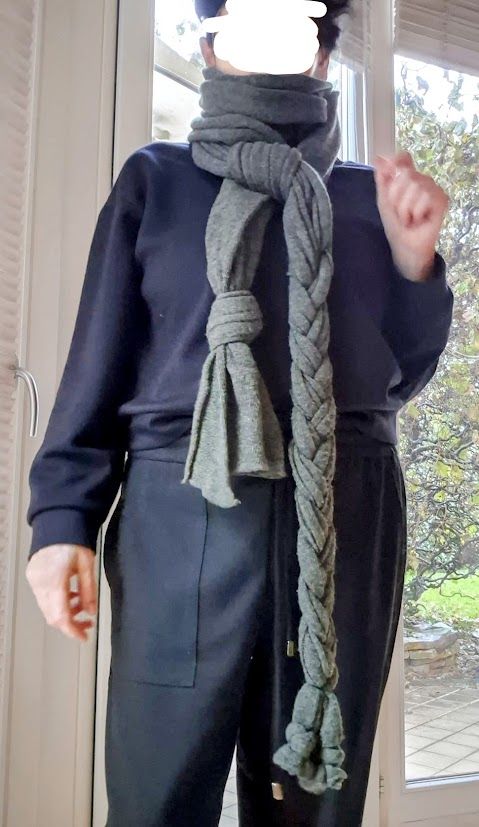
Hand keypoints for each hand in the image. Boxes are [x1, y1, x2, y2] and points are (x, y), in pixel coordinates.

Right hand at [25, 544, 96, 641]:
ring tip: (82, 606)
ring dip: (65, 613)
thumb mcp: (87, 564)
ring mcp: (34, 580)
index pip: (61, 616)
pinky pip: (43, 598)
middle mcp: (40, 583)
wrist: (58, 521)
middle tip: (87, 624)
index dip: (72, 631)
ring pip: (47, 608)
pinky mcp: (33, 576)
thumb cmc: (74, 538)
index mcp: (55, 580)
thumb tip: (91, 612)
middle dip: (70, 624)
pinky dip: (57, 602)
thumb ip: (89, 590)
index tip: (83, 637)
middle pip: (52, 616)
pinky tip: (71, 596)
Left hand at [373, 150, 449, 280]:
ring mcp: (433, 189)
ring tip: (408, 217)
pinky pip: (425, 197)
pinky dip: (417, 211)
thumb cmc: (395, 224)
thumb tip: (378, 158)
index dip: (396, 162)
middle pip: (406, 173)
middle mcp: (421, 180)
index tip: (388, 174)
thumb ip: (382, 179)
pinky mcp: (441, 200)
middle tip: (399, 211)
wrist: (404, 245)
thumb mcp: (383, 200)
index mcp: (407, 178)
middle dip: (396, 197)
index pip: (404, 158)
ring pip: (416, 186)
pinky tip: (418, 219)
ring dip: (405, 208)